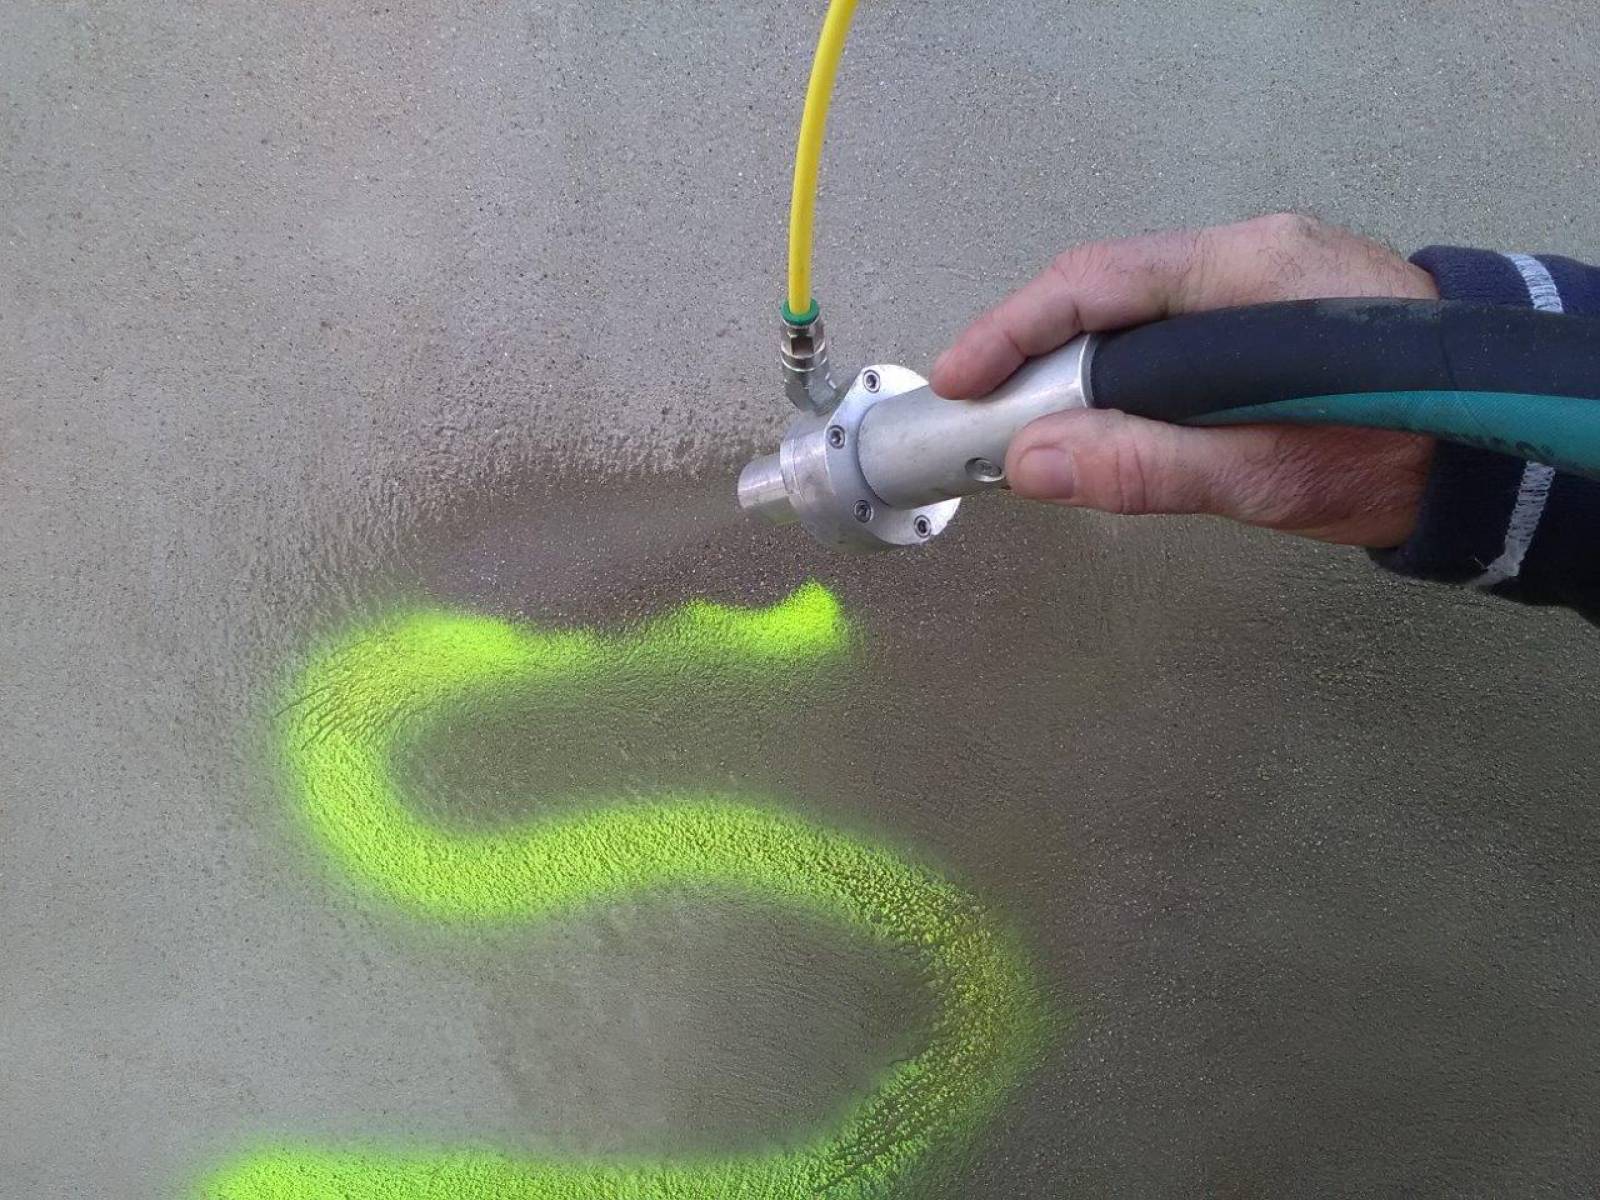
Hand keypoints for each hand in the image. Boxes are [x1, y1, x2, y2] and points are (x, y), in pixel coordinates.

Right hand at [930, 213, 1439, 546]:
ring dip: (1073, 377)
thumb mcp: (1265, 473)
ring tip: (1031, 435)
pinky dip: (1118, 385)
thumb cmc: (1399, 450)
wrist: (1490, 458)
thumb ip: (1148, 465)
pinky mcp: (1262, 326)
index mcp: (1247, 274)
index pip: (1096, 283)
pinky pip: (1164, 345)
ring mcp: (1256, 290)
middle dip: (1031, 358)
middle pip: (1103, 299)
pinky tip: (1103, 428)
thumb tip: (1033, 462)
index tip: (961, 380)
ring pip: (1131, 325)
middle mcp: (1247, 264)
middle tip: (985, 423)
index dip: (1012, 330)